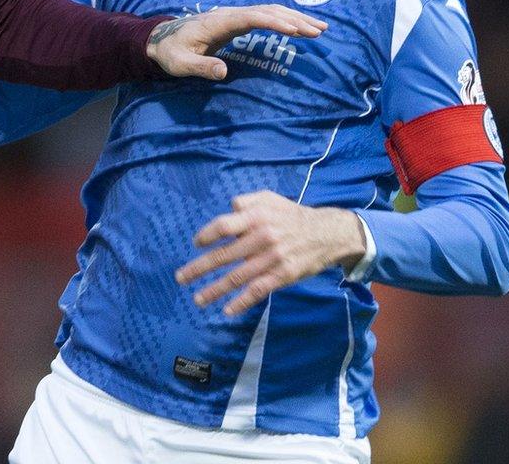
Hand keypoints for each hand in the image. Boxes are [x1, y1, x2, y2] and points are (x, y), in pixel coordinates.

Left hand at [146, 5, 327, 79]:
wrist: (161, 39)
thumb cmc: (171, 53)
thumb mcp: (180, 64)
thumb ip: (200, 68)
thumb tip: (223, 73)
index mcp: (219, 22)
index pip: (252, 17)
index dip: (274, 22)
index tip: (295, 30)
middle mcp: (230, 14)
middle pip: (267, 11)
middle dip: (294, 19)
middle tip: (319, 31)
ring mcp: (235, 15)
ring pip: (270, 11)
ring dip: (295, 17)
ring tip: (320, 28)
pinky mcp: (237, 21)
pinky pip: (266, 16)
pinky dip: (285, 19)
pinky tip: (300, 27)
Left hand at [174, 190, 368, 314]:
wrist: (327, 234)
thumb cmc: (292, 216)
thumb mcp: (270, 198)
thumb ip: (246, 201)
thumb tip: (227, 210)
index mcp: (257, 217)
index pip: (223, 226)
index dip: (206, 235)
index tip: (196, 244)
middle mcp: (262, 237)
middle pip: (224, 255)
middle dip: (199, 268)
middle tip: (180, 277)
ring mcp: (272, 259)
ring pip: (237, 277)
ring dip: (214, 290)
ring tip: (197, 299)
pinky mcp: (283, 276)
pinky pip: (258, 291)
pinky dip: (242, 302)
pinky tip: (227, 310)